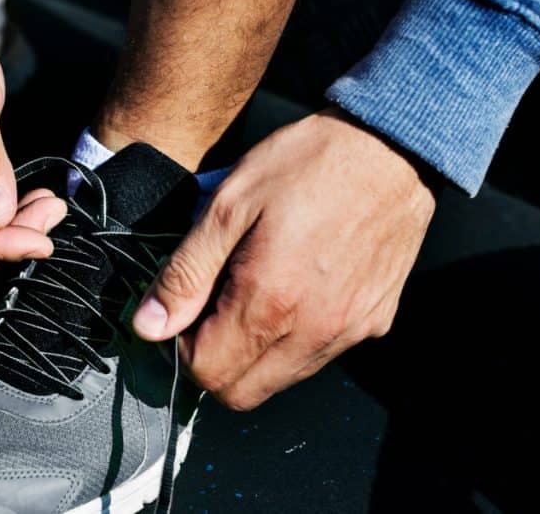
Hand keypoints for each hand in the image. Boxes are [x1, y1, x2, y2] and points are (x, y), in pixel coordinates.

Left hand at [132, 108, 436, 409]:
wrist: (390, 146)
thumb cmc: (307, 164)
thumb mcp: (228, 205)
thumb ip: (186, 273)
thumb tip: (148, 326)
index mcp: (270, 300)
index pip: (207, 373)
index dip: (184, 347)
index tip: (189, 309)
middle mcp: (313, 329)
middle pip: (242, 393)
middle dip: (215, 362)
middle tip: (213, 307)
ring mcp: (348, 331)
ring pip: (281, 380)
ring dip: (254, 354)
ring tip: (255, 292)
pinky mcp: (374, 322)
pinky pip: (319, 356)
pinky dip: (294, 340)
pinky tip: (295, 289)